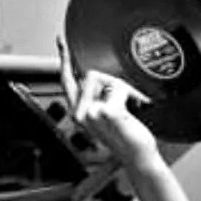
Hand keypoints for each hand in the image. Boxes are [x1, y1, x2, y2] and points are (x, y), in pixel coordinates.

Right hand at [57, 36, 158, 169]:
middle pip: (90, 75)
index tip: (62, 44)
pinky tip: (136, 111)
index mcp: (79, 113)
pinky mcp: (106, 112)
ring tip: (132, 108)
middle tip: (125, 99)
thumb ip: (98, 96)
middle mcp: (80, 114)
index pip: (67, 81)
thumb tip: (96, 75)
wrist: (138, 156)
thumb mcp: (106, 115)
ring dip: (124, 90)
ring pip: (108, 80)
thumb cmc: (127, 139)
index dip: (64, 60)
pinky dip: (133, 96)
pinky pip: (120, 88)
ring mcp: (92, 113)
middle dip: (111, 82)